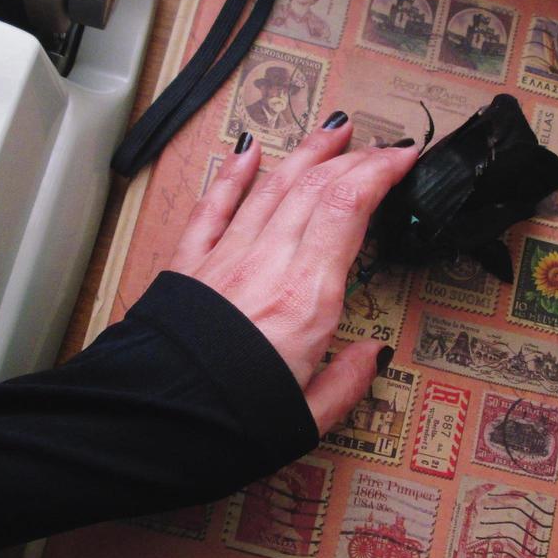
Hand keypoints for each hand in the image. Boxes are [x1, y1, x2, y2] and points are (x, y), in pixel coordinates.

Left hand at [169, 115, 417, 432]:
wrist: (153, 427)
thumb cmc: (228, 426)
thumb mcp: (309, 418)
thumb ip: (348, 381)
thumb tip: (374, 355)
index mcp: (307, 299)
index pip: (349, 207)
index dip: (380, 172)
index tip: (403, 157)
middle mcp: (268, 265)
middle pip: (315, 188)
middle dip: (353, 158)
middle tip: (379, 146)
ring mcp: (226, 260)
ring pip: (272, 187)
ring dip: (306, 153)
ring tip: (332, 131)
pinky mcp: (188, 267)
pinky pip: (215, 208)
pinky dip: (234, 176)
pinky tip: (247, 152)